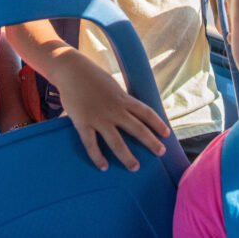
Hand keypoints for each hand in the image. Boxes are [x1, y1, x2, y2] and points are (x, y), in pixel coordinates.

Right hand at [52, 50, 170, 171]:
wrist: (71, 70)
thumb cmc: (92, 76)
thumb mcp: (112, 85)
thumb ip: (121, 99)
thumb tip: (130, 110)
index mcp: (123, 98)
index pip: (146, 112)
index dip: (158, 123)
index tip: (167, 134)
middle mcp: (114, 109)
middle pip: (137, 129)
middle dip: (151, 142)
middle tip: (161, 153)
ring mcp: (99, 118)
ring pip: (116, 142)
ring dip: (127, 157)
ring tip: (135, 168)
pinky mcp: (83, 123)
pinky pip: (91, 144)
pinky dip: (97, 157)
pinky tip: (104, 167)